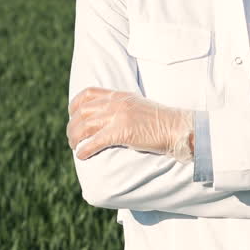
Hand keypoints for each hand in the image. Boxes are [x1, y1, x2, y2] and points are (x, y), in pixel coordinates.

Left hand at [67, 87, 193, 160]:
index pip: (88, 93)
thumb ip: (122, 108)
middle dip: (72, 126)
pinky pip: (96, 141)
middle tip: (71, 138)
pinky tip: (82, 155)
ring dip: (75, 138)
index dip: (75, 105)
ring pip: (85, 126)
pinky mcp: (122, 132)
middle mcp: (116, 103)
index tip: (72, 116)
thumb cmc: (161, 121)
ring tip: (74, 146)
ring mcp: (119, 116)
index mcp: (119, 95)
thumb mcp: (138, 106)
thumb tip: (108, 119)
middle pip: (82, 111)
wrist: (177, 127)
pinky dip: (86, 149)